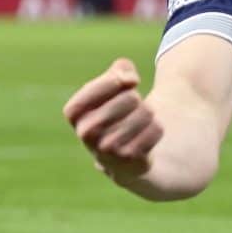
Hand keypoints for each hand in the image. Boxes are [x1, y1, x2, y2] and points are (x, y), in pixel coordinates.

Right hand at [63, 57, 161, 184]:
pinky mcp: (129, 160)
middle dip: (136, 99)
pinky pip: (156, 130)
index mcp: (75, 113)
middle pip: (131, 98)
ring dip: (148, 114)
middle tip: (129, 111)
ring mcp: (106, 149)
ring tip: (137, 124)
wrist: (123, 157)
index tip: (125, 82)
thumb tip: (129, 79)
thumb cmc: (115, 113)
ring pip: (146, 113)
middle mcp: (86, 133)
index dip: (115, 81)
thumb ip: (119, 72)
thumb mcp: (111, 88)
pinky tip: (144, 138)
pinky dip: (156, 129)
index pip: (102, 85)